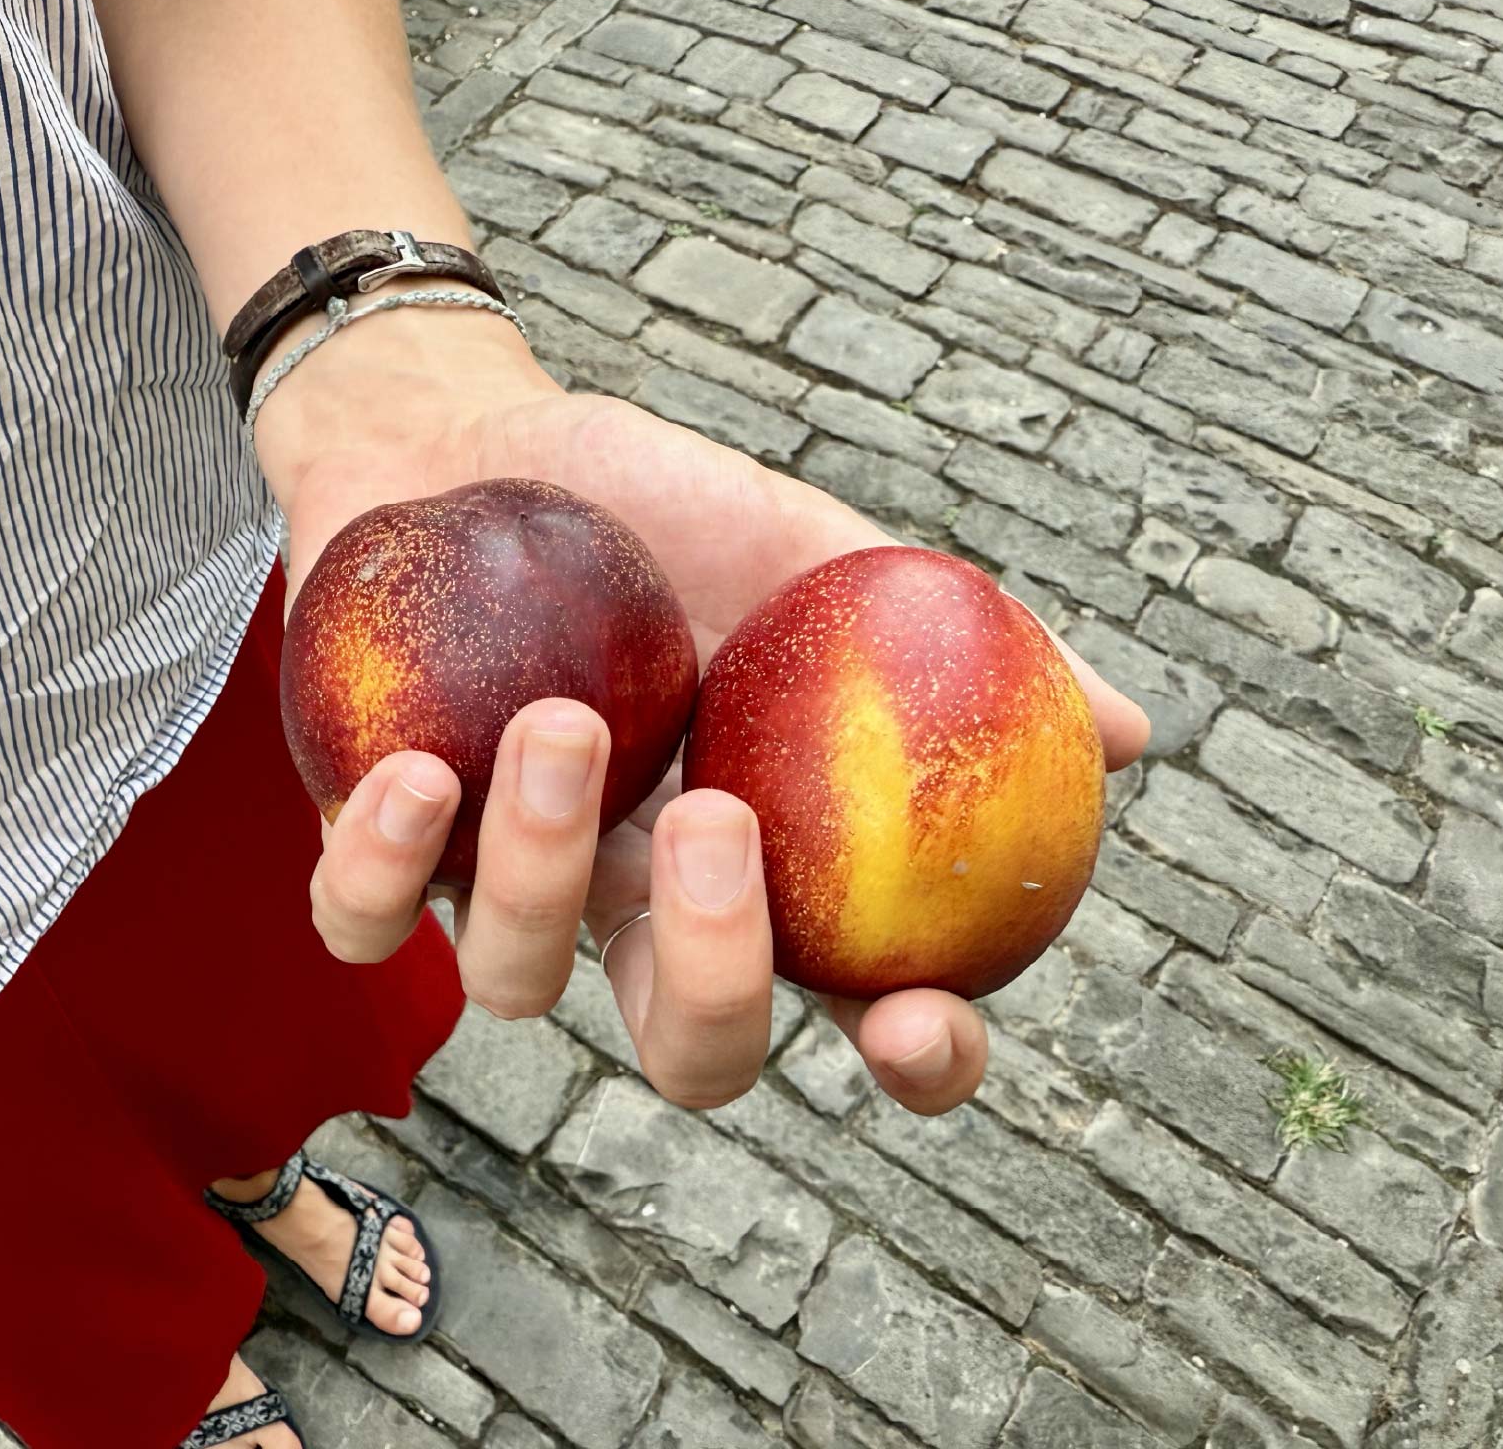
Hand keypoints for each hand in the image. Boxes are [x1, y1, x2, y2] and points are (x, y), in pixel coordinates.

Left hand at [257, 299, 1149, 1115]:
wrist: (472, 439)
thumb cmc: (657, 507)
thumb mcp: (819, 555)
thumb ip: (961, 644)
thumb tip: (1134, 731)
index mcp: (761, 868)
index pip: (856, 1011)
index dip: (906, 1063)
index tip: (922, 1020)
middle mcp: (639, 909)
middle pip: (693, 1057)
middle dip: (715, 986)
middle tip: (716, 824)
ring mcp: (501, 893)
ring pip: (521, 985)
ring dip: (544, 865)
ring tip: (561, 717)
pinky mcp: (370, 854)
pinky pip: (368, 923)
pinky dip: (386, 868)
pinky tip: (421, 766)